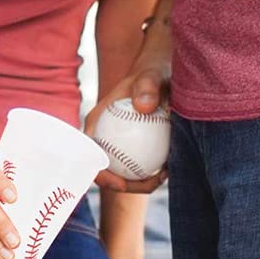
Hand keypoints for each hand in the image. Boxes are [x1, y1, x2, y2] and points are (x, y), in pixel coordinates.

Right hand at [89, 49, 171, 193]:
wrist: (162, 75)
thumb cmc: (152, 73)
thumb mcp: (150, 76)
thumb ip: (146, 86)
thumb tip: (143, 107)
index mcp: (96, 124)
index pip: (89, 155)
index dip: (100, 175)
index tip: (122, 183)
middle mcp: (103, 137)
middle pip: (106, 170)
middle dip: (126, 185)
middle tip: (154, 181)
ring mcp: (119, 145)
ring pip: (125, 172)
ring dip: (142, 181)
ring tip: (165, 174)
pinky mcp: (135, 148)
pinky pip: (140, 167)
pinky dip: (153, 172)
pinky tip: (171, 168)